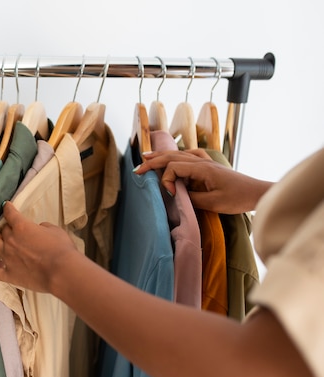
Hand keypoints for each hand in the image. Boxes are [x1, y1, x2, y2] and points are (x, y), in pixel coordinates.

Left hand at [0, 201, 78, 292]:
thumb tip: (39, 229)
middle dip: (7, 228)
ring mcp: (8, 258)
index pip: (10, 213)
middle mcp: (11, 240)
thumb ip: (43, 227)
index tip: (6, 206)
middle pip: (3, 230)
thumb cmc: (62, 250)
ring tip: (3, 244)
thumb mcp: (55, 230)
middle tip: (14, 231)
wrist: (62, 272)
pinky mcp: (9, 274)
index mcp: (22, 226)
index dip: (8, 208)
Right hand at [134, 150, 273, 213]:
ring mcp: (206, 161)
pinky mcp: (209, 165)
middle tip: (138, 169)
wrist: (257, 193)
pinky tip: (173, 157)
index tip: (169, 194)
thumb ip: (191, 198)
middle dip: (153, 162)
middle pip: (172, 157)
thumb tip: (176, 194)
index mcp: (202, 168)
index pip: (174, 167)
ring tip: (147, 157)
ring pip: (179, 154)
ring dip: (162, 156)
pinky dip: (177, 156)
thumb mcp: (213, 203)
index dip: (166, 179)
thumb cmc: (238, 199)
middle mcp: (202, 161)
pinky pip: (189, 155)